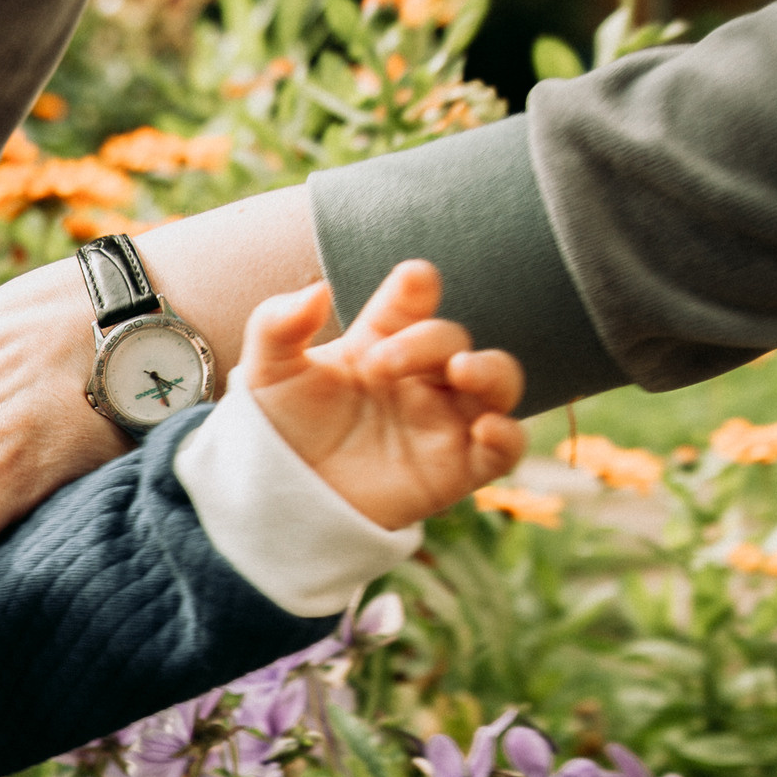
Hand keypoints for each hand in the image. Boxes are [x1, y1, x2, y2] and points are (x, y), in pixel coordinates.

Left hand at [242, 262, 526, 530]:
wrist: (280, 496)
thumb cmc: (281, 427)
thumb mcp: (268, 372)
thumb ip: (278, 324)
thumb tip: (315, 290)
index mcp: (380, 341)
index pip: (412, 300)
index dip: (417, 286)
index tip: (413, 280)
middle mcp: (420, 376)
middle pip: (451, 339)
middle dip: (426, 340)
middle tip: (381, 363)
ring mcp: (443, 420)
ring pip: (498, 381)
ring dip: (491, 370)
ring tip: (462, 368)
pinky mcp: (456, 469)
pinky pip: (505, 450)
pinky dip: (508, 437)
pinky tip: (487, 428)